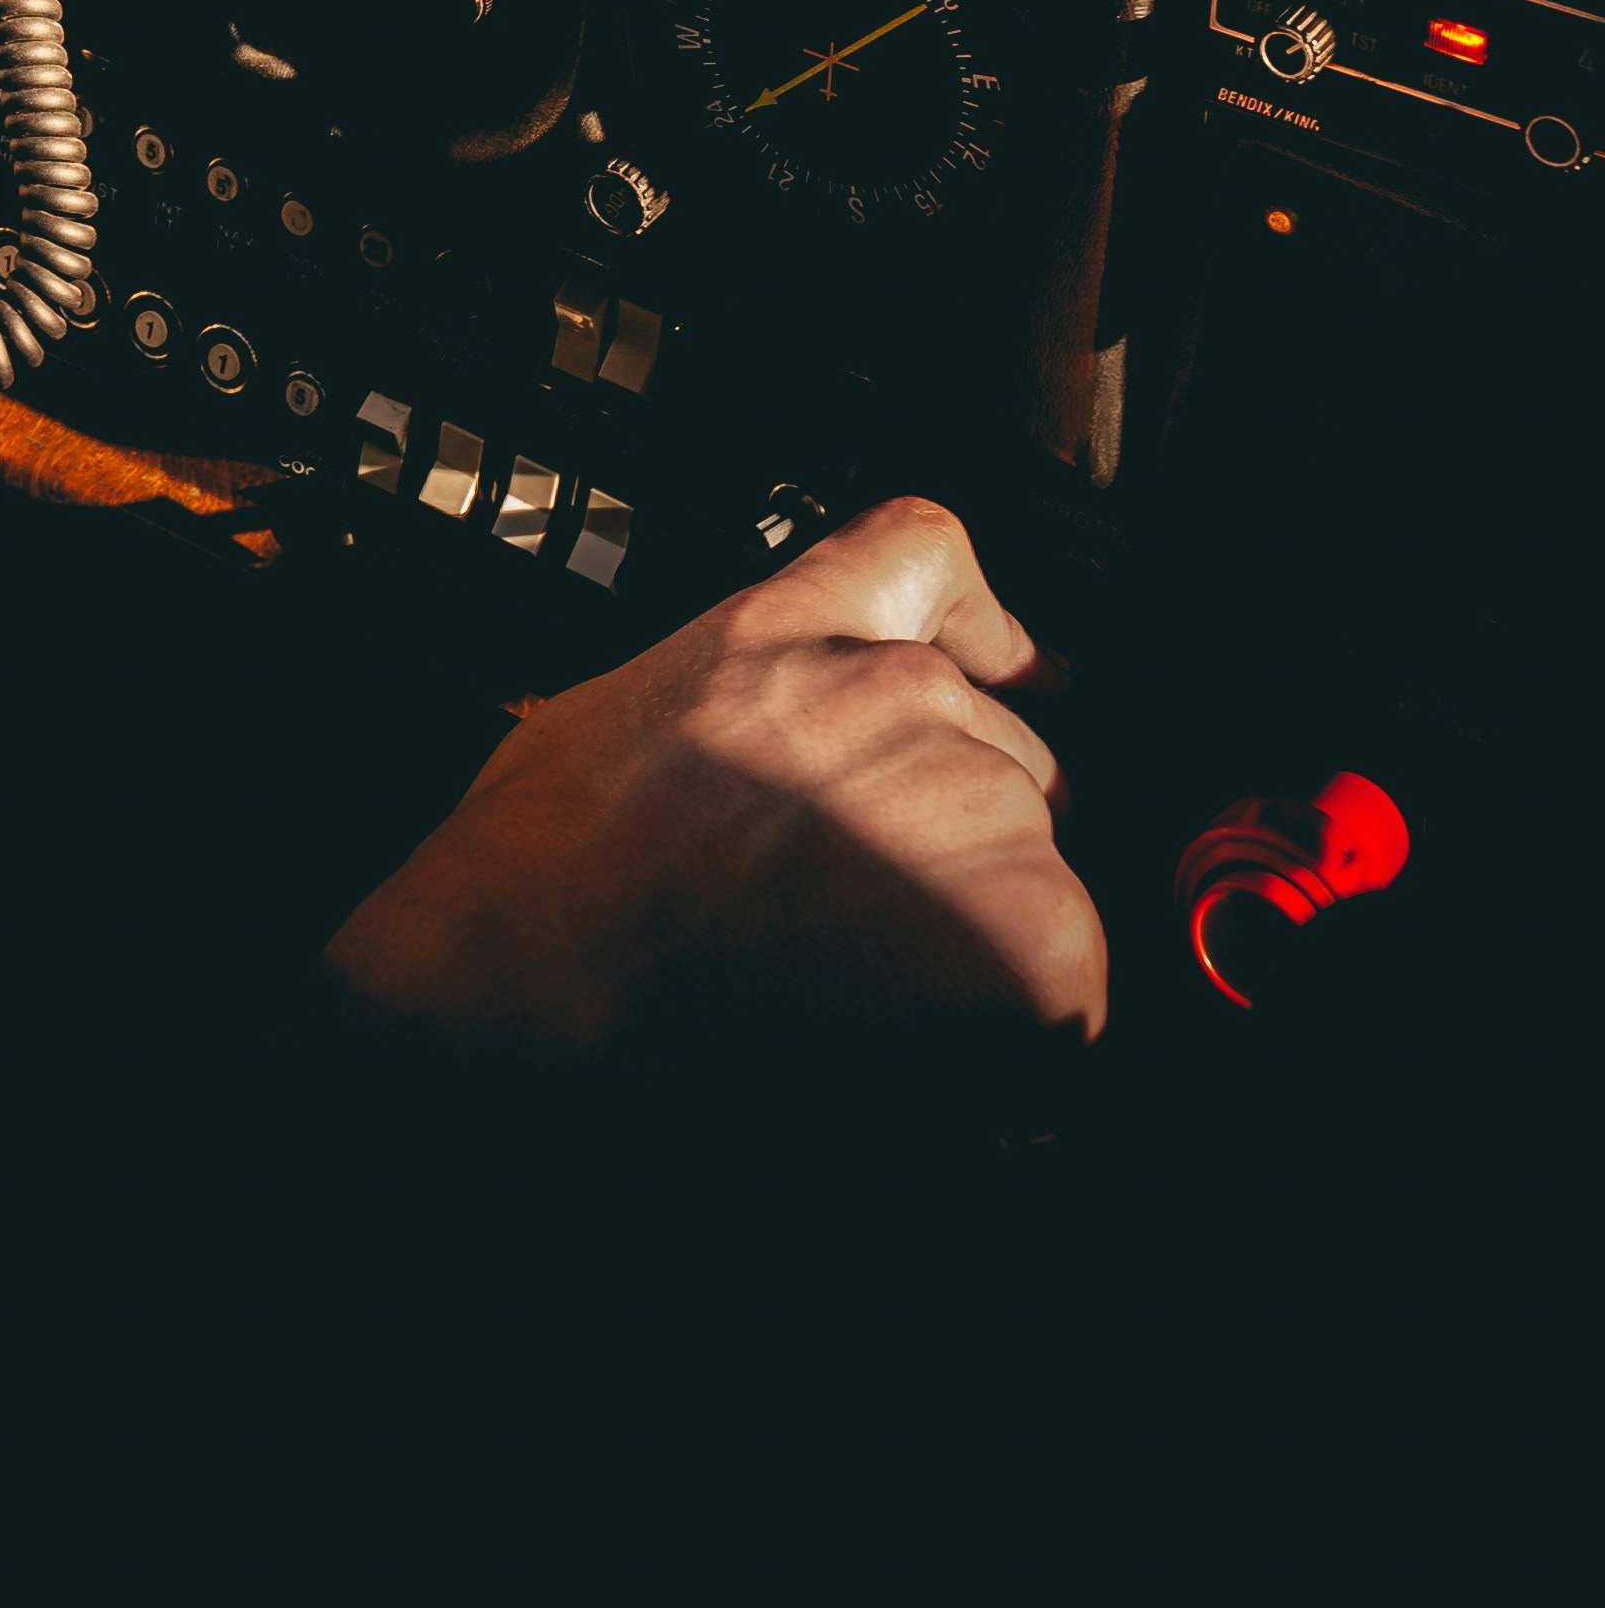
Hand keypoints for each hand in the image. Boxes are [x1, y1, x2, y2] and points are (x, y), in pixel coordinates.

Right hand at [324, 495, 1104, 1049]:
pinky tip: (915, 1051)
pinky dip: (1013, 1036)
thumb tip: (788, 779)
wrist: (537, 956)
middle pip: (1005, 758)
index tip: (1021, 672)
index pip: (928, 555)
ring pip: (1040, 874)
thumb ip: (740, 702)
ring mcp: (975, 798)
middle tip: (852, 931)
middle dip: (957, 842)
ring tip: (858, 1004)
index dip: (985, 629)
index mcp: (789, 621)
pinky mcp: (1030, 927)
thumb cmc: (543, 860)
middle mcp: (904, 688)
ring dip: (981, 940)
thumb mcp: (622, 705)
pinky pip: (1070, 986)